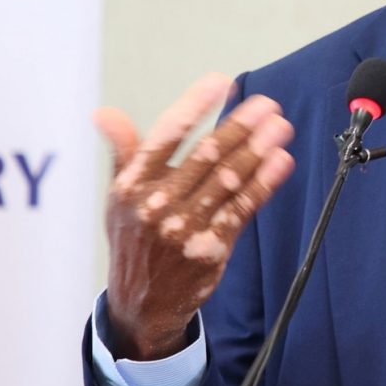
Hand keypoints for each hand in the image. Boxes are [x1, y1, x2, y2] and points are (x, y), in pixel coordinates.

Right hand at [95, 74, 295, 360]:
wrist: (141, 303)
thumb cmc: (135, 237)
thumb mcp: (120, 196)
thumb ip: (125, 151)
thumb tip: (105, 114)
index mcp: (132, 184)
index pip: (167, 134)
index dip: (195, 105)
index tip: (221, 82)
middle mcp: (156, 204)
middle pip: (206, 154)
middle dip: (241, 126)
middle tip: (268, 105)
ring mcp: (184, 227)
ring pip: (229, 179)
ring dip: (259, 149)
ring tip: (281, 127)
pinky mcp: (210, 248)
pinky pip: (243, 207)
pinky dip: (264, 182)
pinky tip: (281, 161)